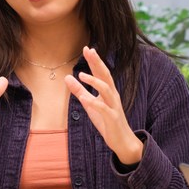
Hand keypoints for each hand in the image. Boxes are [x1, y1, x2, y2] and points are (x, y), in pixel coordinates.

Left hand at [64, 47, 142, 165]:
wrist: (122, 140)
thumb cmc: (106, 121)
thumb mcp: (90, 105)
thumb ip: (79, 91)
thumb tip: (67, 77)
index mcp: (108, 91)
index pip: (102, 72)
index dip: (95, 60)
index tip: (87, 48)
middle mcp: (113, 95)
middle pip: (106, 76)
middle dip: (98, 63)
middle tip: (90, 51)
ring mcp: (113, 106)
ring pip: (106, 90)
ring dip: (94, 81)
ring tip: (82, 75)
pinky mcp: (112, 118)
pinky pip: (103, 108)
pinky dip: (93, 102)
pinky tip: (84, 98)